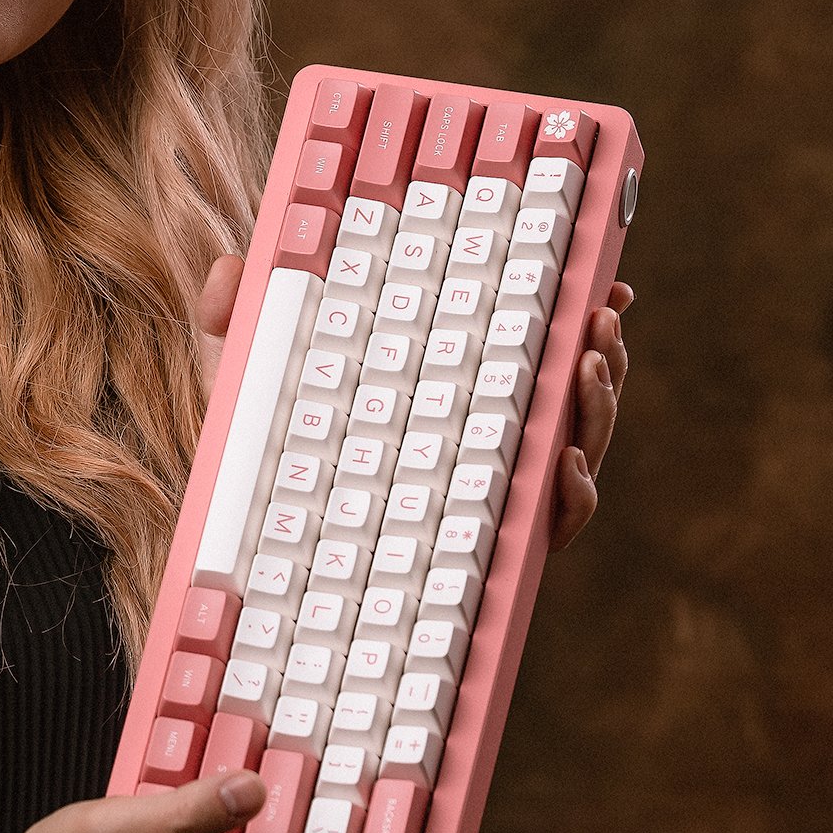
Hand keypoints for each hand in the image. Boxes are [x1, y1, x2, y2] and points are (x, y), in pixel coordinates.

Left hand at [200, 253, 633, 553]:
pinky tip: (564, 464)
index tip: (609, 288)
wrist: (249, 559)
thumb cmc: (267, 456)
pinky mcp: (487, 555)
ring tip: (587, 370)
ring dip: (598, 411)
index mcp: (457, 398)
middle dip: (604, 360)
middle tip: (603, 322)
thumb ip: (242, 319)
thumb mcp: (255, 379)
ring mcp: (491, 501)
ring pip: (577, 453)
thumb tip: (224, 273)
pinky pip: (550, 527)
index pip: (535, 352)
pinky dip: (570, 496)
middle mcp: (487, 451)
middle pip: (574, 402)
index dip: (582, 321)